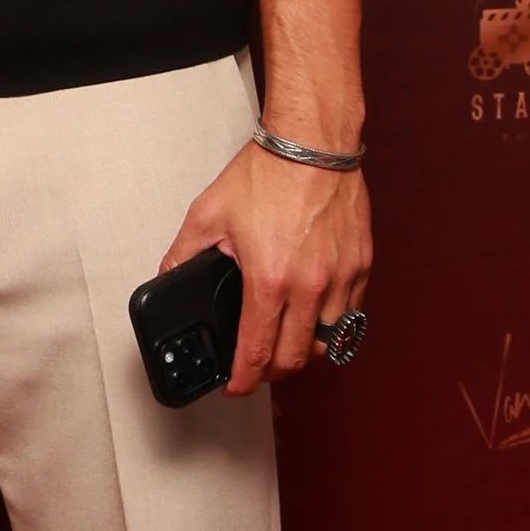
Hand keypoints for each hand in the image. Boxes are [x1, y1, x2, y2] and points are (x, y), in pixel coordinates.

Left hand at [158, 142, 371, 397]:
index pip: (258, 351)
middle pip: (297, 357)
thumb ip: (183, 253)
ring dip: (305, 350)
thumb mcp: (208, 213)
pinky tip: (313, 314)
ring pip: (328, 341)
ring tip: (285, 343)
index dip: (244, 379)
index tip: (236, 386)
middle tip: (257, 367)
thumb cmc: (268, 173)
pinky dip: (332, 323)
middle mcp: (310, 285)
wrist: (313, 144)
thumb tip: (168, 277)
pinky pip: (351, 313)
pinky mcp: (361, 265)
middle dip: (273, 371)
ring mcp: (341, 278)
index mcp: (269, 279)